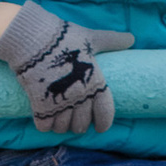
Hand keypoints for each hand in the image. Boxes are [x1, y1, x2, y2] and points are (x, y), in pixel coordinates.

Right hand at [0, 2, 134, 137]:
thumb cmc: (65, 38)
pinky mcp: (40, 106)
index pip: (105, 113)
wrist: (33, 38)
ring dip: (61, 126)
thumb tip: (131, 38)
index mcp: (95, 83)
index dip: (104, 123)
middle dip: (79, 125)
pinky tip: (44, 117)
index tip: (100, 127)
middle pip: (81, 125)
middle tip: (75, 120)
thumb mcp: (91, 38)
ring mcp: (60, 103)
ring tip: (59, 118)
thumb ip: (111, 41)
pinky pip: (45, 126)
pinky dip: (45, 124)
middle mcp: (79, 97)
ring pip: (63, 128)